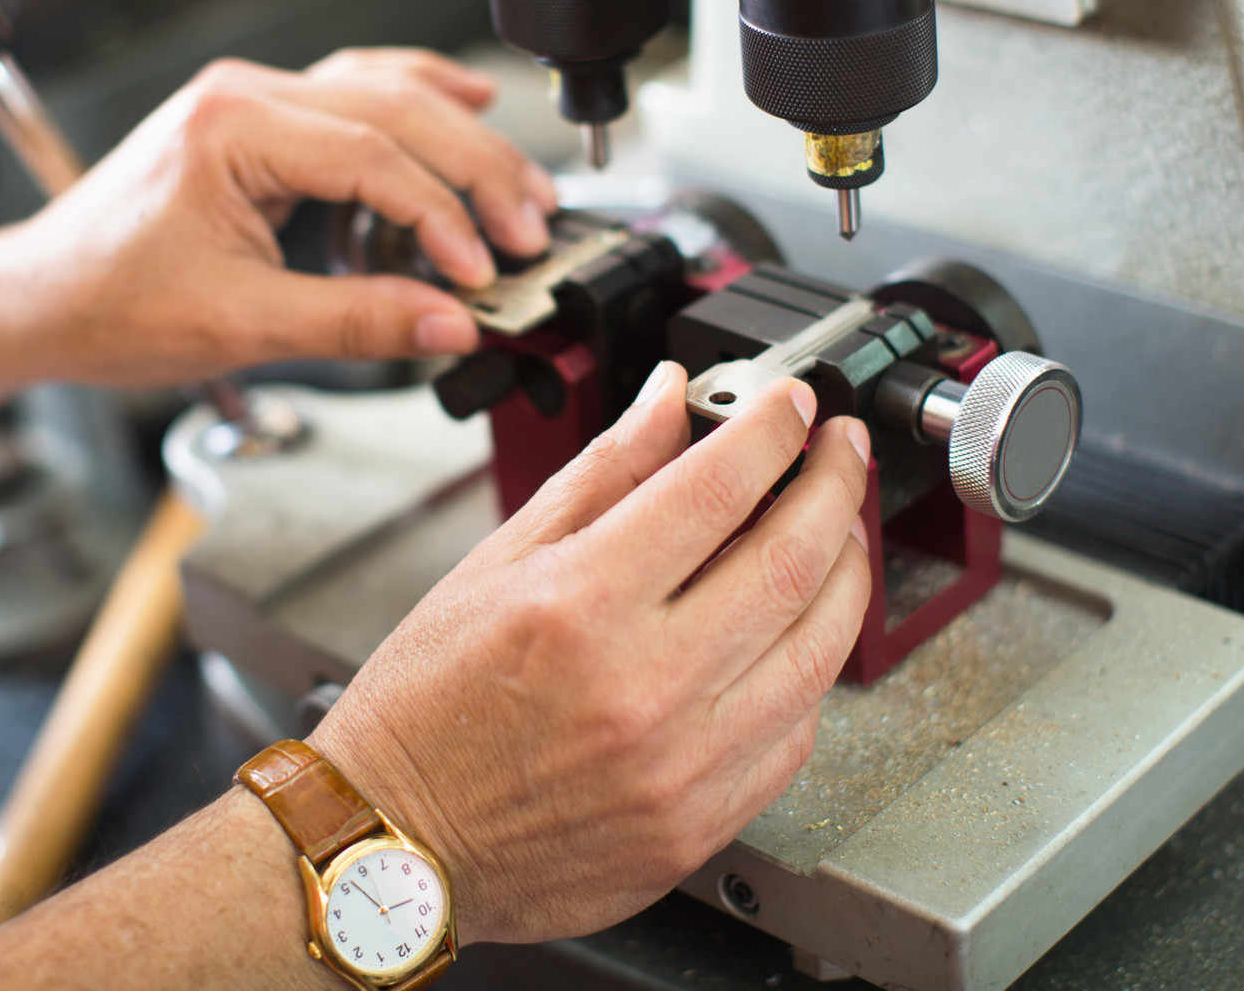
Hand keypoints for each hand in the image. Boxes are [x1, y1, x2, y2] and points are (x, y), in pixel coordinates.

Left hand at [0, 48, 555, 385]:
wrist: (35, 300)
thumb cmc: (105, 303)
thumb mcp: (239, 326)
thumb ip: (356, 322)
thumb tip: (450, 324)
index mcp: (231, 126)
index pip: (372, 154)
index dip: (442, 214)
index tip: (481, 270)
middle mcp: (244, 94)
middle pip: (395, 108)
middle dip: (475, 169)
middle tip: (529, 227)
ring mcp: (251, 100)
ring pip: (384, 92)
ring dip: (459, 137)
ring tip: (519, 188)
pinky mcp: (258, 122)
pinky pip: (355, 94)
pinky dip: (416, 106)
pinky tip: (464, 105)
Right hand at [311, 365, 872, 944]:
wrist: (397, 841)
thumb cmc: (426, 706)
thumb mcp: (496, 563)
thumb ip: (602, 473)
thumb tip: (669, 402)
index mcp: (581, 604)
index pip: (718, 485)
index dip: (773, 427)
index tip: (791, 404)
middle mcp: (642, 685)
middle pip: (793, 559)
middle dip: (835, 485)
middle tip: (839, 451)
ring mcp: (681, 764)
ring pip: (819, 649)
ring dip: (846, 573)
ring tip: (835, 534)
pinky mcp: (700, 824)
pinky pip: (795, 733)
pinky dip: (809, 669)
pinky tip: (792, 635)